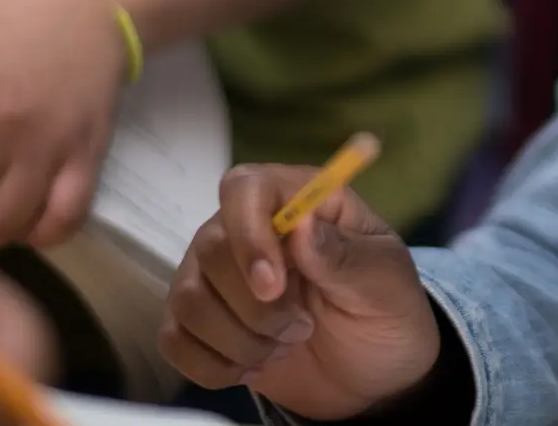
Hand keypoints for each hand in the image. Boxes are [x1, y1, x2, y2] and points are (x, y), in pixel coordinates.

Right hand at [160, 165, 439, 420]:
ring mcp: (215, 275)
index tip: (273, 284)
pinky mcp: (197, 322)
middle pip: (211, 249)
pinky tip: (253, 366)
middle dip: (256, 306)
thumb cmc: (384, 308)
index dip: (249, 233)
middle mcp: (246, 229)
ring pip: (189, 298)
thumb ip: (344, 254)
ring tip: (286, 345)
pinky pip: (173, 339)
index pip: (245, 187)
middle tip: (303, 327)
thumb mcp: (384, 281)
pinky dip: (214, 365)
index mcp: (298, 200)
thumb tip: (302, 224)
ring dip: (240, 339)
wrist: (373, 371)